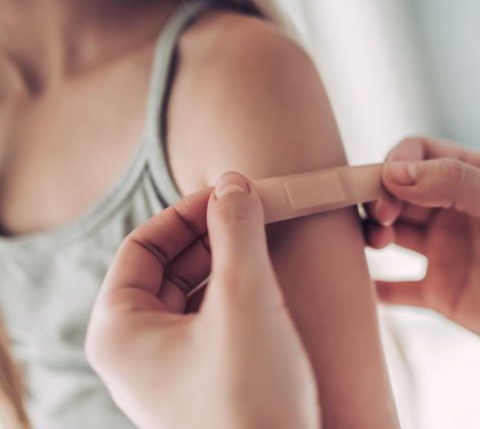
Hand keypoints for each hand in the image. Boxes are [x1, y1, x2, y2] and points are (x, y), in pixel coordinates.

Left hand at [86, 172, 318, 428]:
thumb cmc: (251, 394)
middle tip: (252, 211)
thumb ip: (237, 231)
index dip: (186, 211)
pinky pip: (209, 319)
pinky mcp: (200, 380)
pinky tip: (265, 281)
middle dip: (209, 234)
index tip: (230, 192)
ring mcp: (167, 369)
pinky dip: (234, 292)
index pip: (142, 246)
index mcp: (118, 330)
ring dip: (225, 260)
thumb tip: (234, 182)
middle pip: (166, 267)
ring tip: (263, 240)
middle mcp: (134, 350)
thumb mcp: (244, 298)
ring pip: (190, 293)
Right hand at [366, 137, 479, 367]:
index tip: (386, 185)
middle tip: (379, 219)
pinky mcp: (442, 294)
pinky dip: (377, 287)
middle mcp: (453, 212)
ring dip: (370, 234)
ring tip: (375, 244)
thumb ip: (459, 184)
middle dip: (376, 198)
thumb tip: (396, 172)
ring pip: (390, 234)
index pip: (418, 155)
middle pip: (395, 192)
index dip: (394, 163)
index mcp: (473, 179)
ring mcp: (446, 253)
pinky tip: (361, 287)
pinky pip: (399, 288)